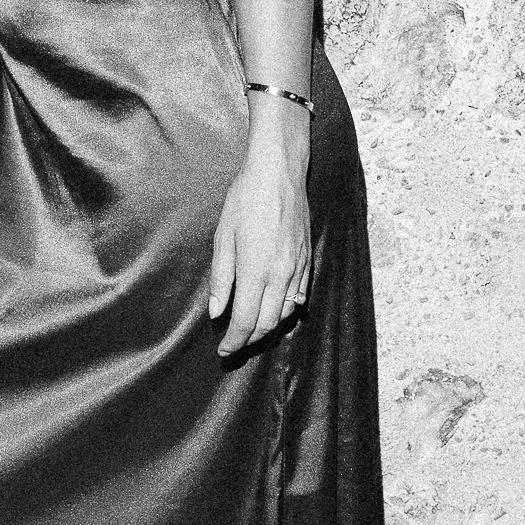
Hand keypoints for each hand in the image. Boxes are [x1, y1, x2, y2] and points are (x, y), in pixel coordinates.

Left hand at [208, 103, 311, 356]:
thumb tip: (216, 312)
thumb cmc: (245, 200)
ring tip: (252, 331)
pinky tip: (277, 310)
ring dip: (269, 327)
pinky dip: (287, 310)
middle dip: (250, 339)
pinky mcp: (307, 259)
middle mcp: (281, 274)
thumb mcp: (223, 237)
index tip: (224, 350)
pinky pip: (299, 295)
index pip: (246, 320)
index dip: (234, 341)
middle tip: (234, 345)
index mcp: (257, 270)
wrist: (279, 173)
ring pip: (286, 312)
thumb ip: (221, 278)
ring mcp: (298, 267)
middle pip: (268, 323)